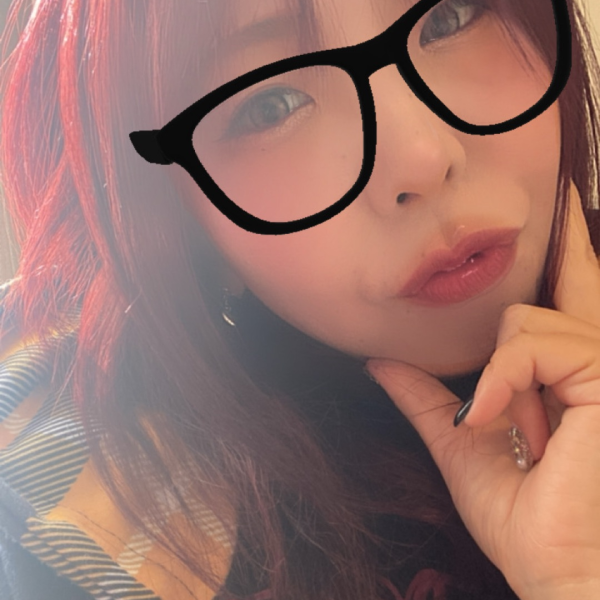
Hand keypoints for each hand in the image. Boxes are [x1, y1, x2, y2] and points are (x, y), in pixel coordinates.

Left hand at [366, 182, 599, 599]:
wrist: (561, 569)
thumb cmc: (524, 518)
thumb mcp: (461, 443)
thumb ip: (425, 398)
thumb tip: (381, 362)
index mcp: (566, 377)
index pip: (563, 306)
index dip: (571, 260)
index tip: (570, 213)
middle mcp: (593, 362)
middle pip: (576, 282)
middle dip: (573, 240)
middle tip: (574, 196)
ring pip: (526, 319)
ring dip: (499, 379)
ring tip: (509, 433)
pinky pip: (530, 344)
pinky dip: (502, 380)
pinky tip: (499, 419)